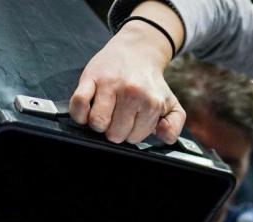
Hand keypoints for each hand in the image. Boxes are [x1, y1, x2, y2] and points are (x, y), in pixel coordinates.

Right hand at [70, 5, 183, 143]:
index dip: (131, 133)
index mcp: (151, 103)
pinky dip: (79, 113)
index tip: (133, 121)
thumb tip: (163, 136)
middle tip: (119, 117)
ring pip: (96, 123)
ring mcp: (109, 85)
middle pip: (114, 134)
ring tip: (105, 114)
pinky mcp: (90, 77)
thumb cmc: (150, 83)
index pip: (133, 138)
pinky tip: (88, 110)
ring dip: (98, 123)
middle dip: (115, 130)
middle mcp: (131, 93)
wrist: (136, 51)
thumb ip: (174, 126)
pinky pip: (78, 103)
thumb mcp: (171, 104)